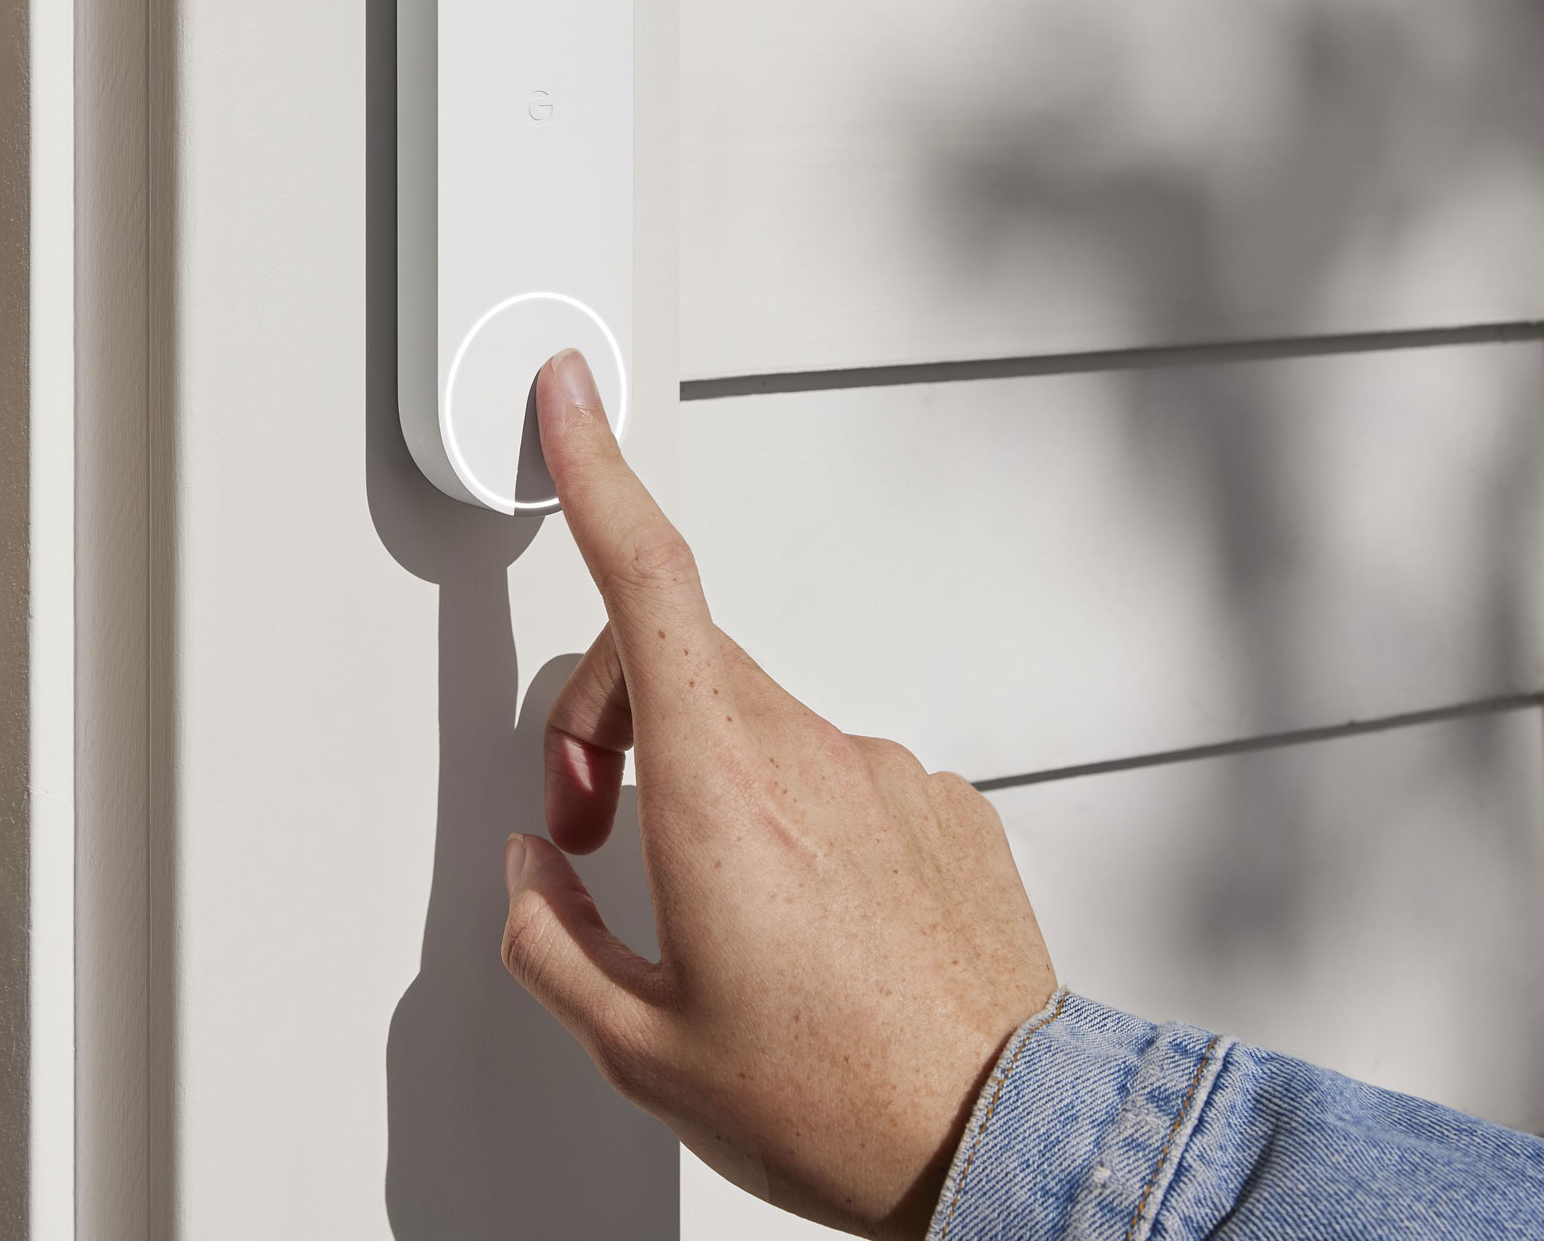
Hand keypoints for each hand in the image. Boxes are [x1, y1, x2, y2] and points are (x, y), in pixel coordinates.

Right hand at [499, 350, 1060, 1239]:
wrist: (1004, 1143)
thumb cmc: (838, 1102)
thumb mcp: (639, 1049)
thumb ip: (552, 940)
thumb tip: (539, 877)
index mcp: (721, 791)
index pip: (646, 581)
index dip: (598, 474)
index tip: (571, 400)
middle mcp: (813, 756)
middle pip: (681, 664)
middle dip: (612, 722)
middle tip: (595, 835)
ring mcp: (891, 776)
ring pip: (760, 728)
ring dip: (710, 784)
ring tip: (717, 917)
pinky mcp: (948, 812)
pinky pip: (842, 780)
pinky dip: (799, 824)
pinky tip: (808, 927)